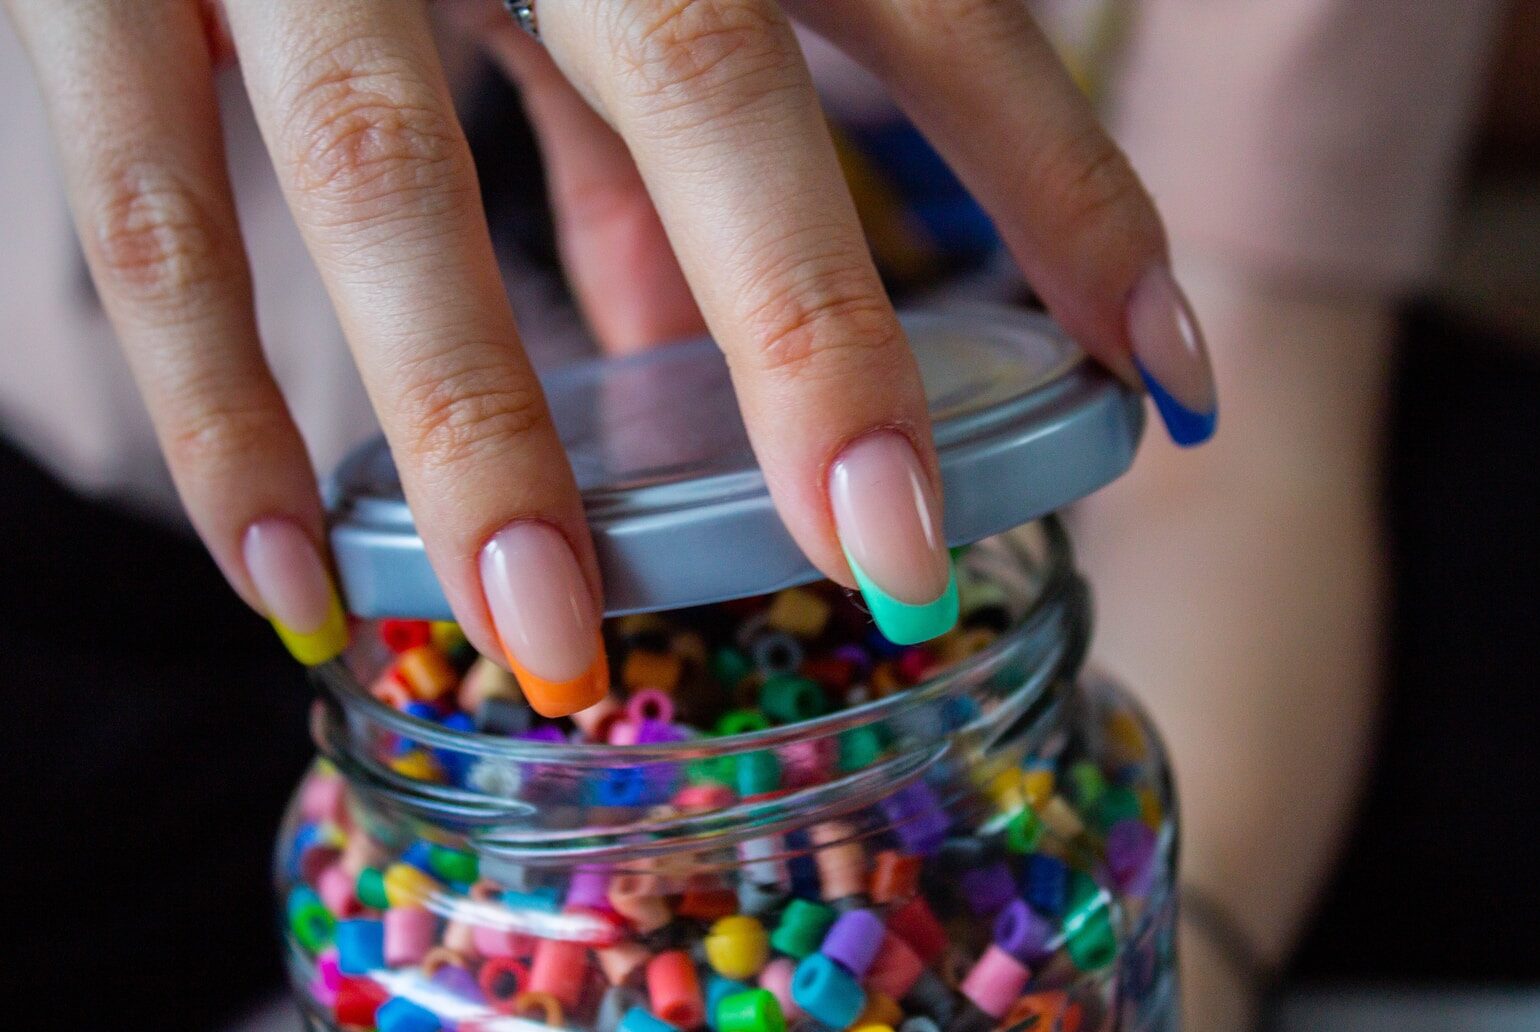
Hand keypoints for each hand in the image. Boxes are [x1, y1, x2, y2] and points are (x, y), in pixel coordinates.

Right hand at [4, 0, 1214, 714]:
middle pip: (698, 81)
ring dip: (478, 433)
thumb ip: (652, 129)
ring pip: (385, 178)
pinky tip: (287, 581)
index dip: (1050, 183)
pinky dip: (211, 411)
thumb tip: (687, 334)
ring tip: (557, 644)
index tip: (1165, 377)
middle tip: (888, 557)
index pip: (919, 1)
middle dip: (806, 332)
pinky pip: (143, 220)